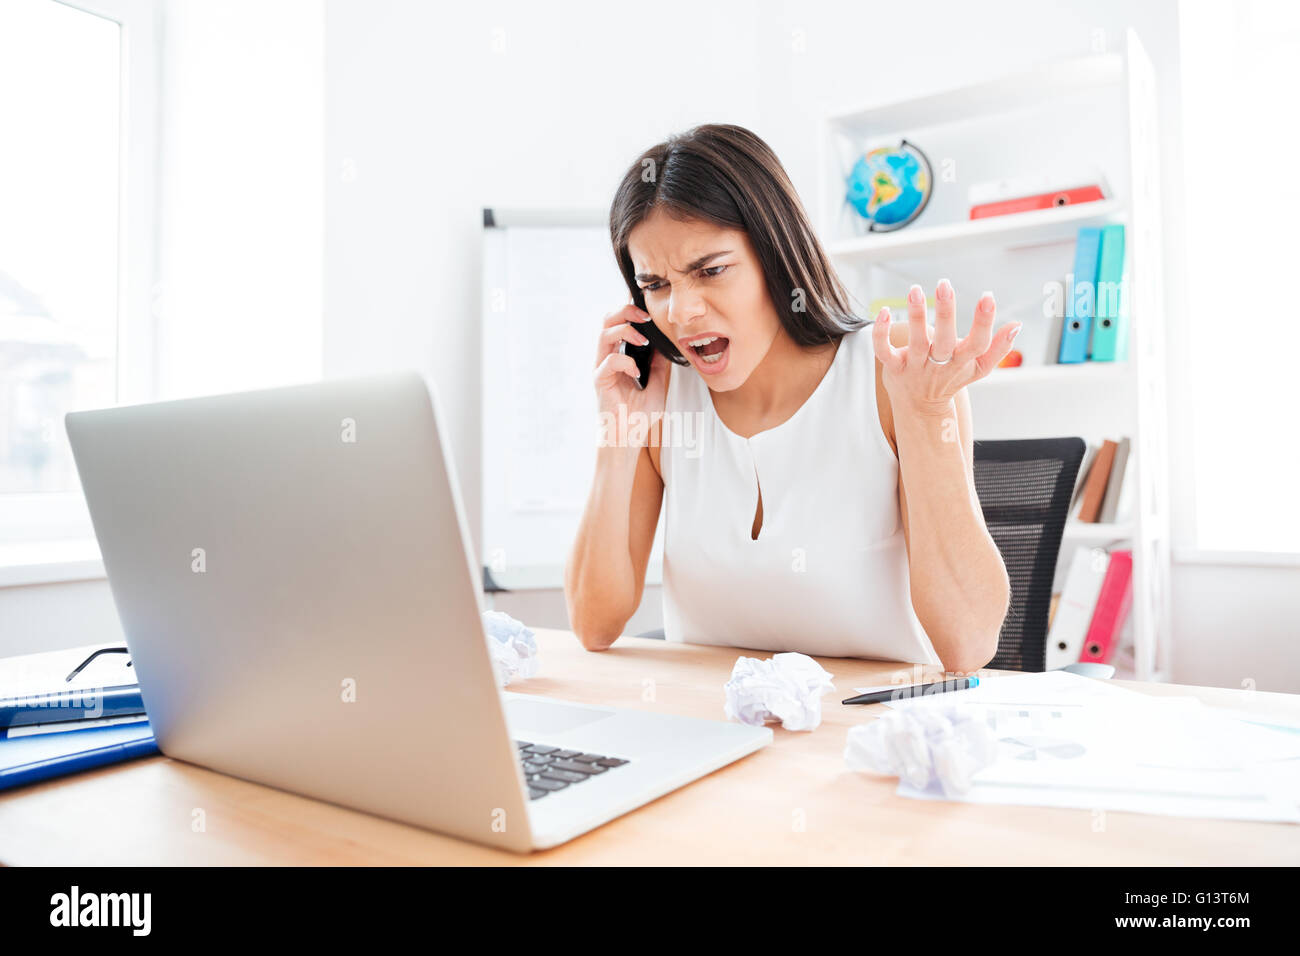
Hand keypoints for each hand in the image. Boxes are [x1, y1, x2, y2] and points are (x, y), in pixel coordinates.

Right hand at [592, 303, 667, 448]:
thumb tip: (668, 341)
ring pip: (604, 334)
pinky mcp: (599, 381)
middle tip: (645, 316)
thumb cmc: (639, 415)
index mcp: (619, 355)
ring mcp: (601, 368)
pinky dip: (625, 362)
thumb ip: (659, 362)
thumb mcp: (657, 383)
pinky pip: (609, 361)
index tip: (646, 302)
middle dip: (625, 311)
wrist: (628, 439)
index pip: (620, 323)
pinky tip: (637, 373)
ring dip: (625, 331)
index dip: (629, 308)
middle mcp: (607, 357)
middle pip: (607, 320)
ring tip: (643, 341)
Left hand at [871, 280, 1021, 415]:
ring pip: (916, 342)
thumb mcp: (978, 368)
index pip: (978, 344)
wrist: (920, 407)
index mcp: (963, 362)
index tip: (988, 296)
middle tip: (945, 284)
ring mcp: (916, 366)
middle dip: (946, 313)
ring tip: (915, 290)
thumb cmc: (950, 379)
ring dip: (916, 316)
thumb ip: (998, 348)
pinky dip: (882, 333)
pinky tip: (884, 311)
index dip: (984, 322)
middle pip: (945, 341)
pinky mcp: (894, 367)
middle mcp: (939, 364)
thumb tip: (1018, 325)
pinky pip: (884, 351)